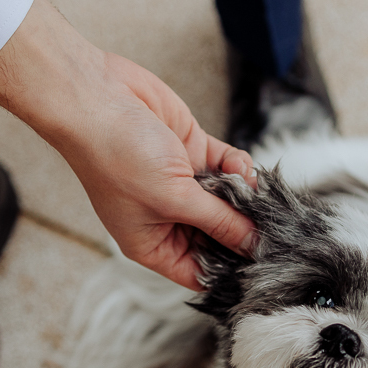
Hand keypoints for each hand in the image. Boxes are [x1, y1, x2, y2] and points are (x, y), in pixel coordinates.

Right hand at [58, 51, 256, 289]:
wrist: (97, 96)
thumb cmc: (117, 156)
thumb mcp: (174, 198)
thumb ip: (220, 222)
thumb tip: (254, 245)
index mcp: (152, 243)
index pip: (200, 271)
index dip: (230, 271)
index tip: (263, 264)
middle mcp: (167, 217)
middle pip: (219, 237)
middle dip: (243, 230)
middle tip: (271, 226)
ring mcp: (181, 184)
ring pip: (228, 201)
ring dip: (244, 196)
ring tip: (250, 191)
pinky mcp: (192, 151)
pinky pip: (227, 168)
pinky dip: (239, 169)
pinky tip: (239, 167)